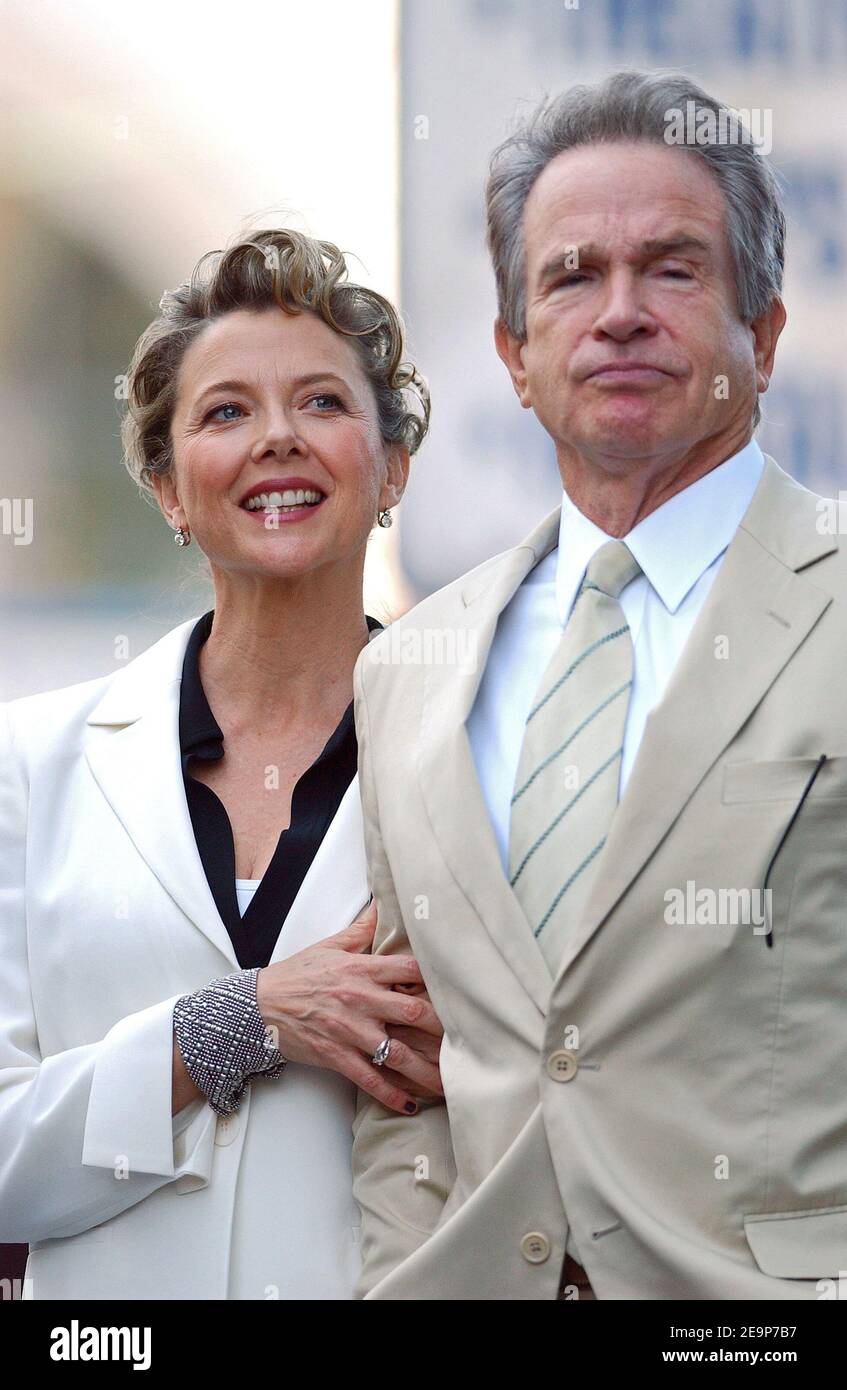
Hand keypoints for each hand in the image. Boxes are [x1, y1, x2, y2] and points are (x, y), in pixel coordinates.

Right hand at [255, 901, 443, 1114]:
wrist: (257, 1006)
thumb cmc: (296, 975)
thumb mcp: (330, 946)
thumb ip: (362, 930)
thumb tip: (382, 905)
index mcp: (360, 970)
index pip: (409, 970)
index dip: (437, 979)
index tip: (460, 988)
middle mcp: (359, 1000)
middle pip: (412, 1013)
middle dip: (443, 1027)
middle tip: (470, 1039)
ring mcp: (349, 1031)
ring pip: (396, 1053)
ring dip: (425, 1071)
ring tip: (450, 1083)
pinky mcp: (336, 1056)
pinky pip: (370, 1079)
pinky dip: (392, 1094)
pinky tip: (410, 1104)